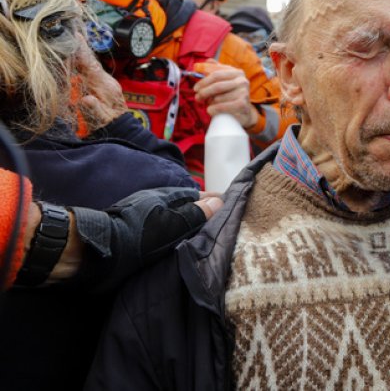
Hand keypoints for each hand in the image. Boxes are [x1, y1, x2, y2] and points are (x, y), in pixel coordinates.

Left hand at [70, 187, 223, 290]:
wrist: (98, 252)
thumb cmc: (138, 236)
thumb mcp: (173, 225)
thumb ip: (196, 213)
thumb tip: (219, 201)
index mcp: (170, 197)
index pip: (201, 195)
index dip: (218, 201)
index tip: (235, 209)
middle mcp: (159, 204)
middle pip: (190, 207)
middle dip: (207, 214)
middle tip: (226, 227)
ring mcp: (147, 218)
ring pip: (178, 220)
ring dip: (192, 227)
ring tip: (209, 240)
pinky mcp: (138, 234)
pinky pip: (166, 232)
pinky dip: (179, 237)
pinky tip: (183, 249)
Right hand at [74, 41, 127, 130]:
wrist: (122, 129)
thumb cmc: (111, 124)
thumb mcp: (102, 119)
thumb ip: (95, 109)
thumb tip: (86, 99)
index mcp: (106, 87)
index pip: (92, 66)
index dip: (83, 51)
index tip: (77, 36)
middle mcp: (105, 82)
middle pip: (88, 63)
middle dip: (77, 52)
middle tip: (67, 39)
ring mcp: (103, 84)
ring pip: (88, 68)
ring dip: (77, 61)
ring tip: (66, 51)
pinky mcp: (100, 87)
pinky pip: (89, 75)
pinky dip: (80, 70)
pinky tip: (72, 67)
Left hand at [192, 61, 258, 128]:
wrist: (244, 112)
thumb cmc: (231, 95)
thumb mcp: (225, 81)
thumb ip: (216, 70)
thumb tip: (207, 60)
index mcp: (236, 72)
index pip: (216, 73)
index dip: (203, 81)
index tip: (195, 88)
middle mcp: (242, 80)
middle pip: (217, 85)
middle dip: (204, 92)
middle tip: (197, 98)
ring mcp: (244, 92)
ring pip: (218, 97)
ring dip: (210, 102)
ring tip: (209, 105)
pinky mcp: (242, 104)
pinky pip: (223, 106)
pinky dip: (214, 109)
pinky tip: (210, 110)